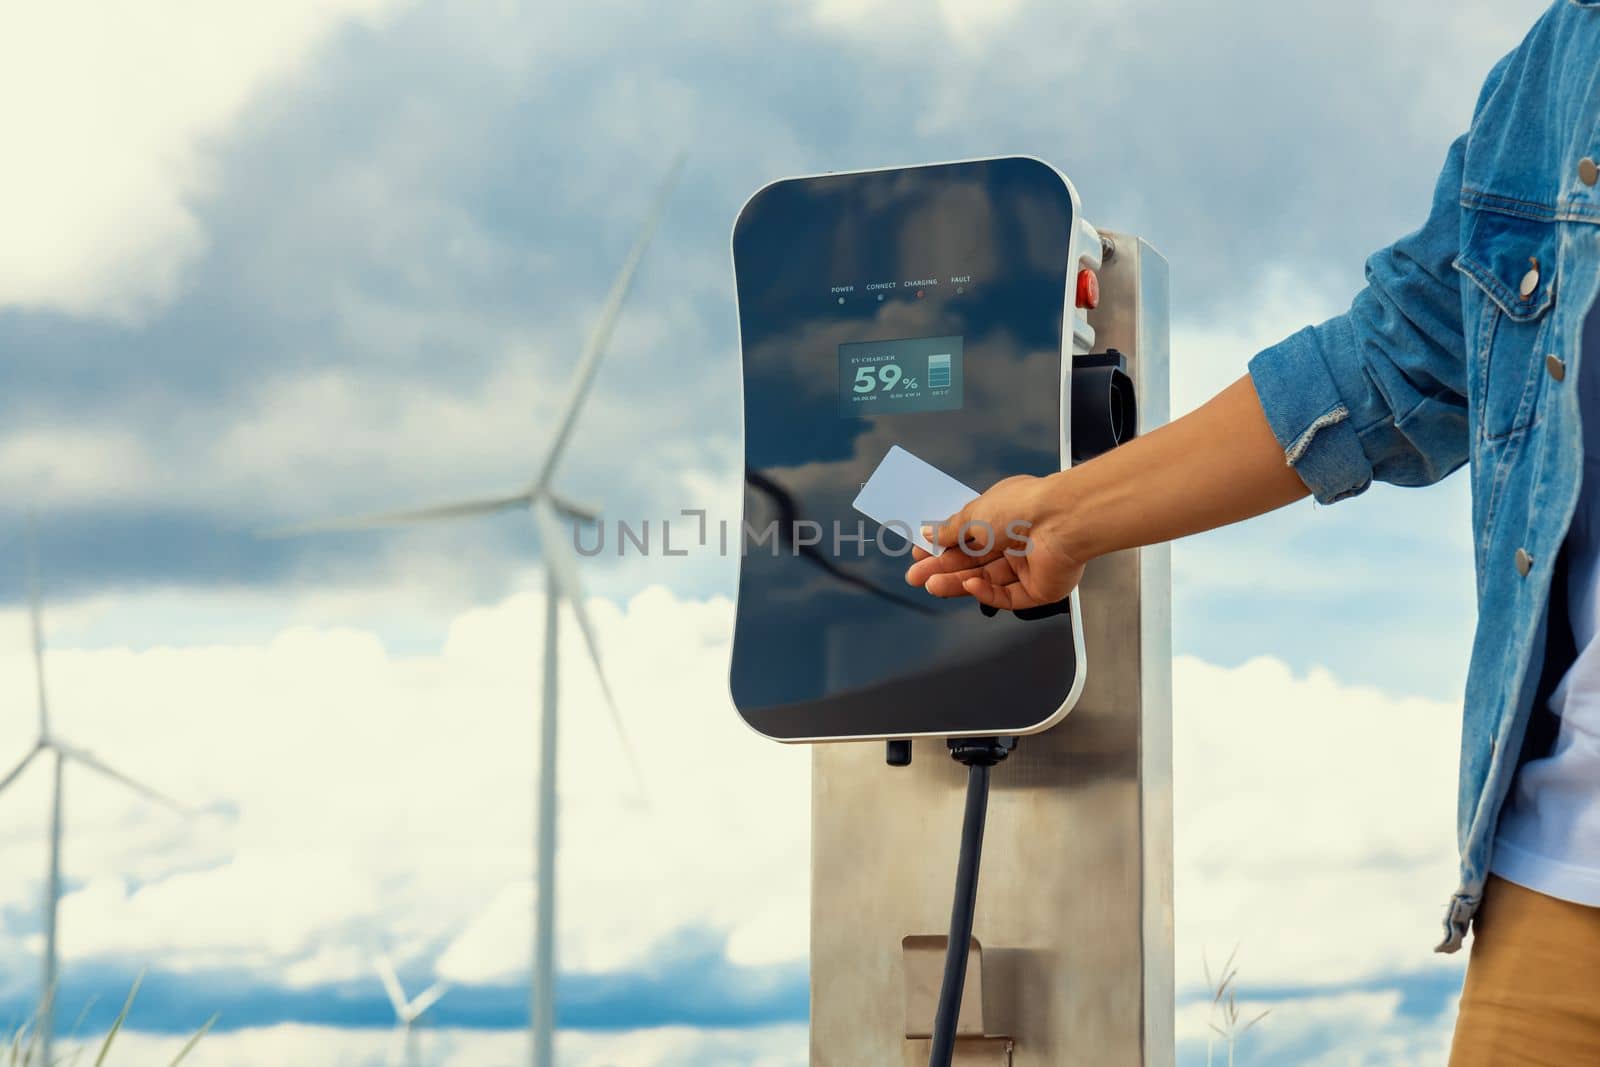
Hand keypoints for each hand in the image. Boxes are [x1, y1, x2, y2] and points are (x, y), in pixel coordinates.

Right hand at [903, 473, 1085, 610]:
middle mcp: (1017, 540)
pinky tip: (970, 586)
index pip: (968, 537)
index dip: (943, 547)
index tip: (921, 554)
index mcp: (1004, 516)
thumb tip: (930, 534)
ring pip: (987, 580)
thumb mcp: (974, 514)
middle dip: (944, 568)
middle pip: (974, 561)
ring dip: (959, 582)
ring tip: (932, 585)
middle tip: (917, 576)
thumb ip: (951, 529)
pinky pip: (1007, 596)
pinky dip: (987, 592)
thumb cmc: (1023, 507)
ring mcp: (1029, 566)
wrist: (1061, 521)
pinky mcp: (1039, 588)